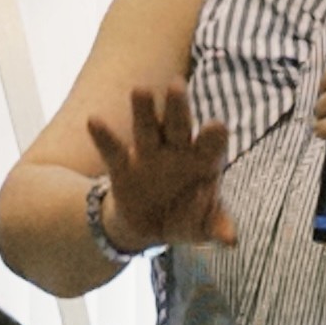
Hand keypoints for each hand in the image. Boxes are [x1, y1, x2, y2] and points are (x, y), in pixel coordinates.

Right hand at [83, 82, 238, 250]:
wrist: (149, 226)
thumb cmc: (186, 217)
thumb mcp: (202, 226)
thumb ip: (216, 226)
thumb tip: (231, 240)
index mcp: (203, 161)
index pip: (211, 143)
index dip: (212, 136)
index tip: (214, 126)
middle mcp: (176, 150)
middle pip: (178, 125)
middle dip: (178, 107)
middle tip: (176, 84)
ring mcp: (148, 155)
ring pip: (146, 128)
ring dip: (143, 110)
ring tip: (139, 90)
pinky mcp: (122, 167)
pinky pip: (113, 150)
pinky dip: (103, 136)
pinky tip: (93, 120)